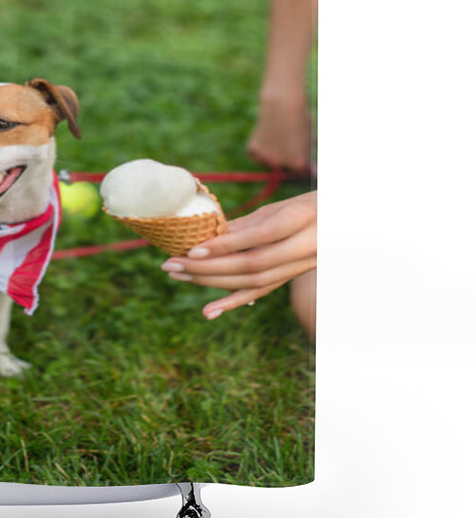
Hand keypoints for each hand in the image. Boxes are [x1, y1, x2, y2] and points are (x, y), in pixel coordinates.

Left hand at [161, 191, 315, 319]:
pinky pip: (262, 292)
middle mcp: (306, 245)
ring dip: (212, 282)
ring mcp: (302, 265)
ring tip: (178, 274)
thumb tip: (208, 231)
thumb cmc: (309, 206)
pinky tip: (208, 311)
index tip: (194, 249)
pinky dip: (233, 302)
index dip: (228, 245)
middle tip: (171, 264)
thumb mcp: (282, 206)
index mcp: (303, 217)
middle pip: (252, 264)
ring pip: (254, 281)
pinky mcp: (294, 277)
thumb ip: (250, 222)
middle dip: (208, 267)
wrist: (345, 223)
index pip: (262, 236)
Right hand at [247, 95, 313, 173]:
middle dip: (286, 159)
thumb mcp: (307, 141)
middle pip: (283, 168)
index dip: (300, 160)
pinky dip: (260, 147)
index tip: (299, 148)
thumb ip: (307, 159)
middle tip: (287, 139)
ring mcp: (265, 158)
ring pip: (269, 162)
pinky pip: (256, 155)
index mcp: (298, 164)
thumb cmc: (299, 121)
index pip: (300, 172)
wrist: (282, 104)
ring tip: (278, 134)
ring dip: (272, 153)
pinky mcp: (252, 150)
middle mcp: (281, 164)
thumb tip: (313, 174)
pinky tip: (266, 133)